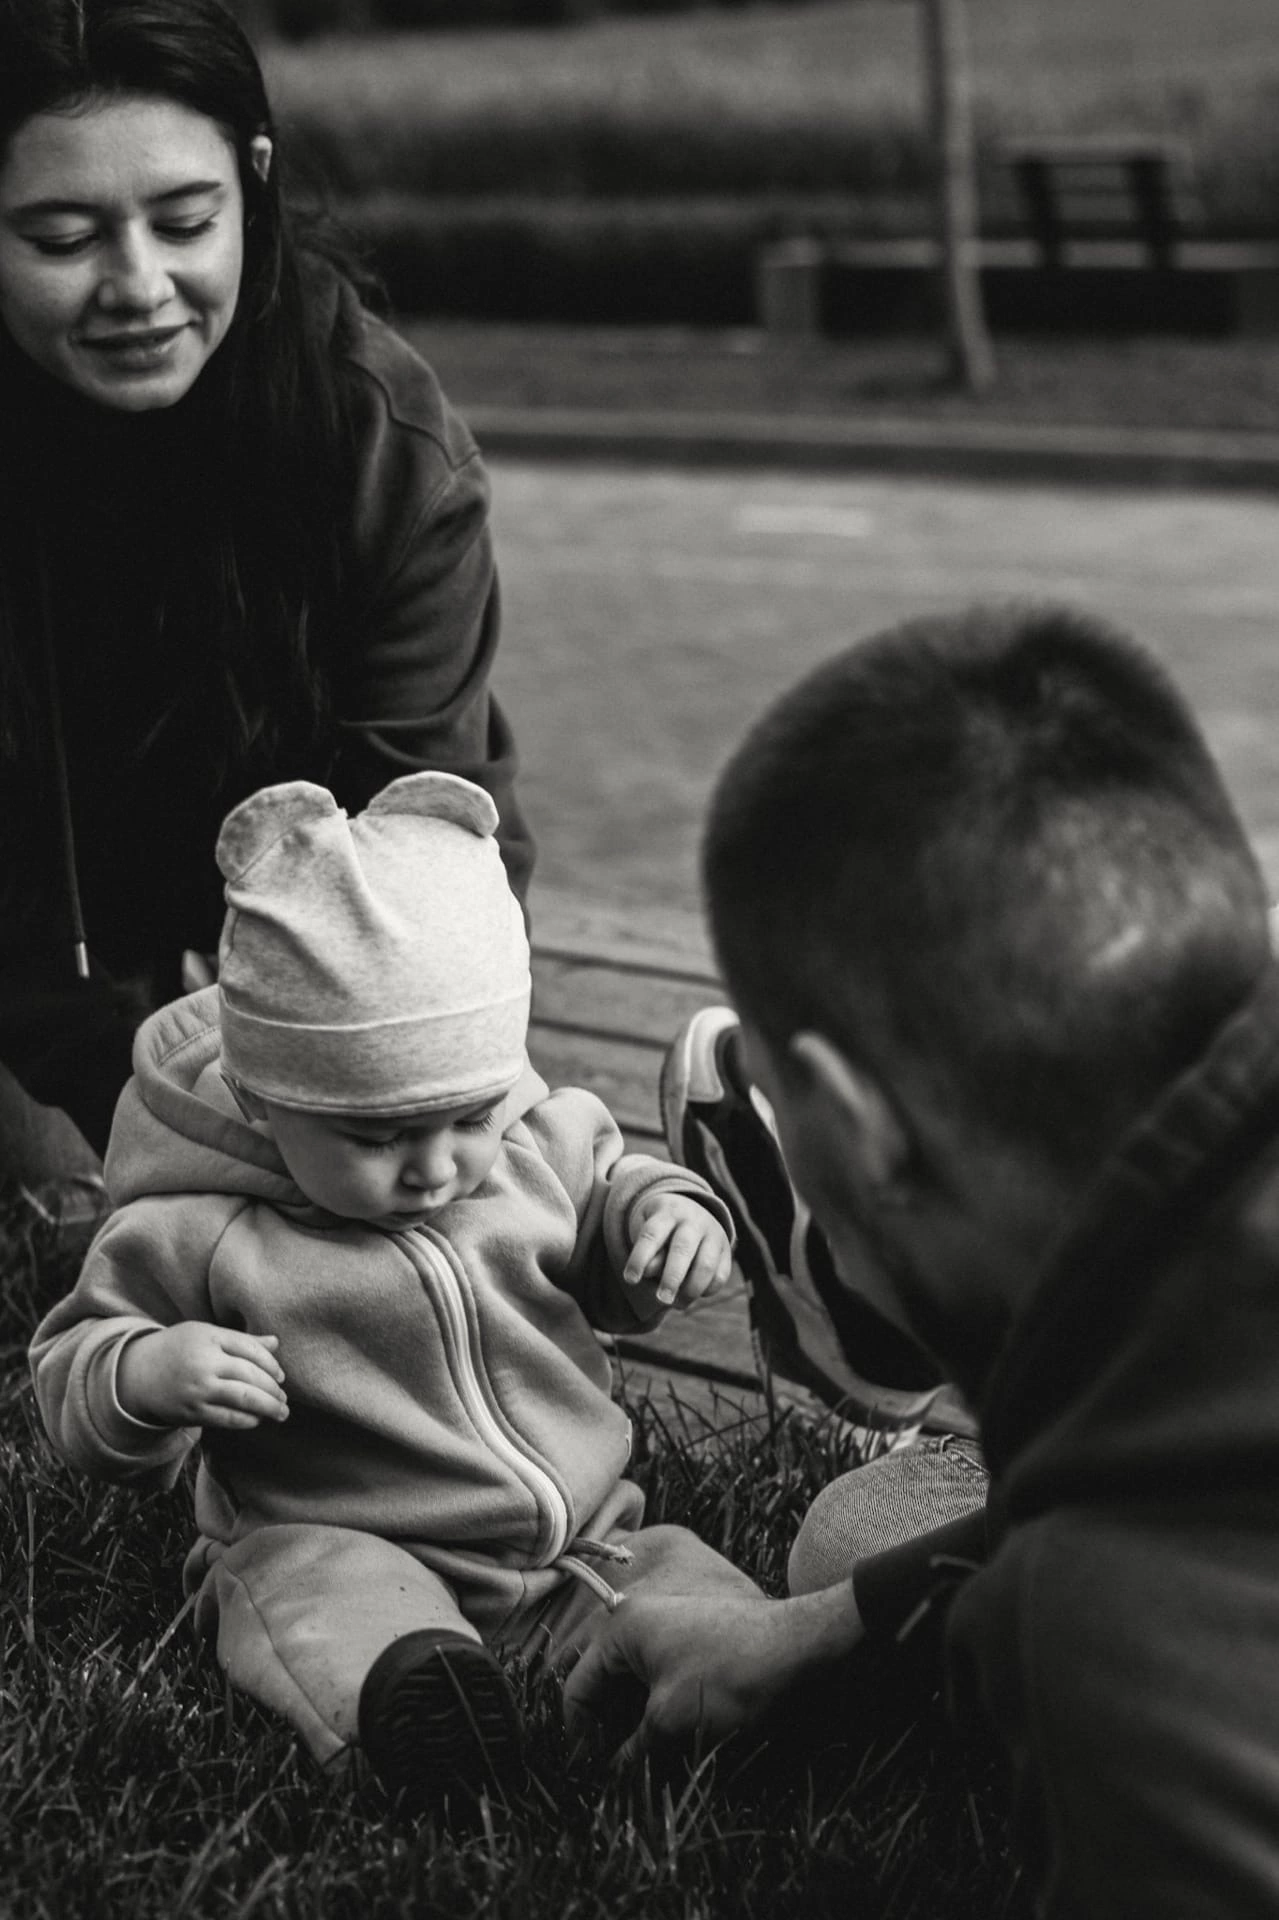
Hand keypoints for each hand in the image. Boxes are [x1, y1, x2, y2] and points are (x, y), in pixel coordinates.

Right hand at [116, 1323, 288, 1430]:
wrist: (137, 1374)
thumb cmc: (179, 1350)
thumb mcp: (206, 1335)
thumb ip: (241, 1341)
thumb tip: (276, 1343)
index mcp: (208, 1336)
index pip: (251, 1349)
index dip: (271, 1364)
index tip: (281, 1376)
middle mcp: (203, 1362)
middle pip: (251, 1375)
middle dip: (273, 1389)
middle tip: (284, 1398)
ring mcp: (197, 1388)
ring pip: (244, 1398)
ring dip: (268, 1407)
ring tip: (280, 1412)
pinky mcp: (191, 1412)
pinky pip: (227, 1418)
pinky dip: (247, 1420)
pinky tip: (256, 1419)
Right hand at [562, 1584, 864, 1763]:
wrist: (801, 1650)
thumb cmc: (729, 1678)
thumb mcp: (670, 1721)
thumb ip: (630, 1752)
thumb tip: (606, 1781)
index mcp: (621, 1627)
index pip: (577, 1687)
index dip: (577, 1737)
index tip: (584, 1779)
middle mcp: (638, 1621)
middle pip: (602, 1686)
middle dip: (603, 1732)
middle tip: (608, 1776)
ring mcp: (668, 1631)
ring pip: (631, 1688)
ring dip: (630, 1727)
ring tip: (636, 1768)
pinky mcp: (693, 1646)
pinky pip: (657, 1682)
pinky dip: (654, 1713)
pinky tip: (664, 1745)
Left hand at [623, 1195, 732, 1306]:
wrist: (690, 1211)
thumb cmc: (660, 1231)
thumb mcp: (648, 1232)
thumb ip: (649, 1253)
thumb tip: (652, 1272)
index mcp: (667, 1212)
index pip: (652, 1234)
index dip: (639, 1258)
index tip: (630, 1280)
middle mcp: (693, 1221)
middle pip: (683, 1249)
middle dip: (671, 1278)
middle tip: (662, 1300)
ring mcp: (713, 1235)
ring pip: (705, 1265)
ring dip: (690, 1290)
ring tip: (676, 1304)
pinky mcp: (726, 1251)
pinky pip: (720, 1276)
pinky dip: (707, 1290)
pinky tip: (693, 1294)